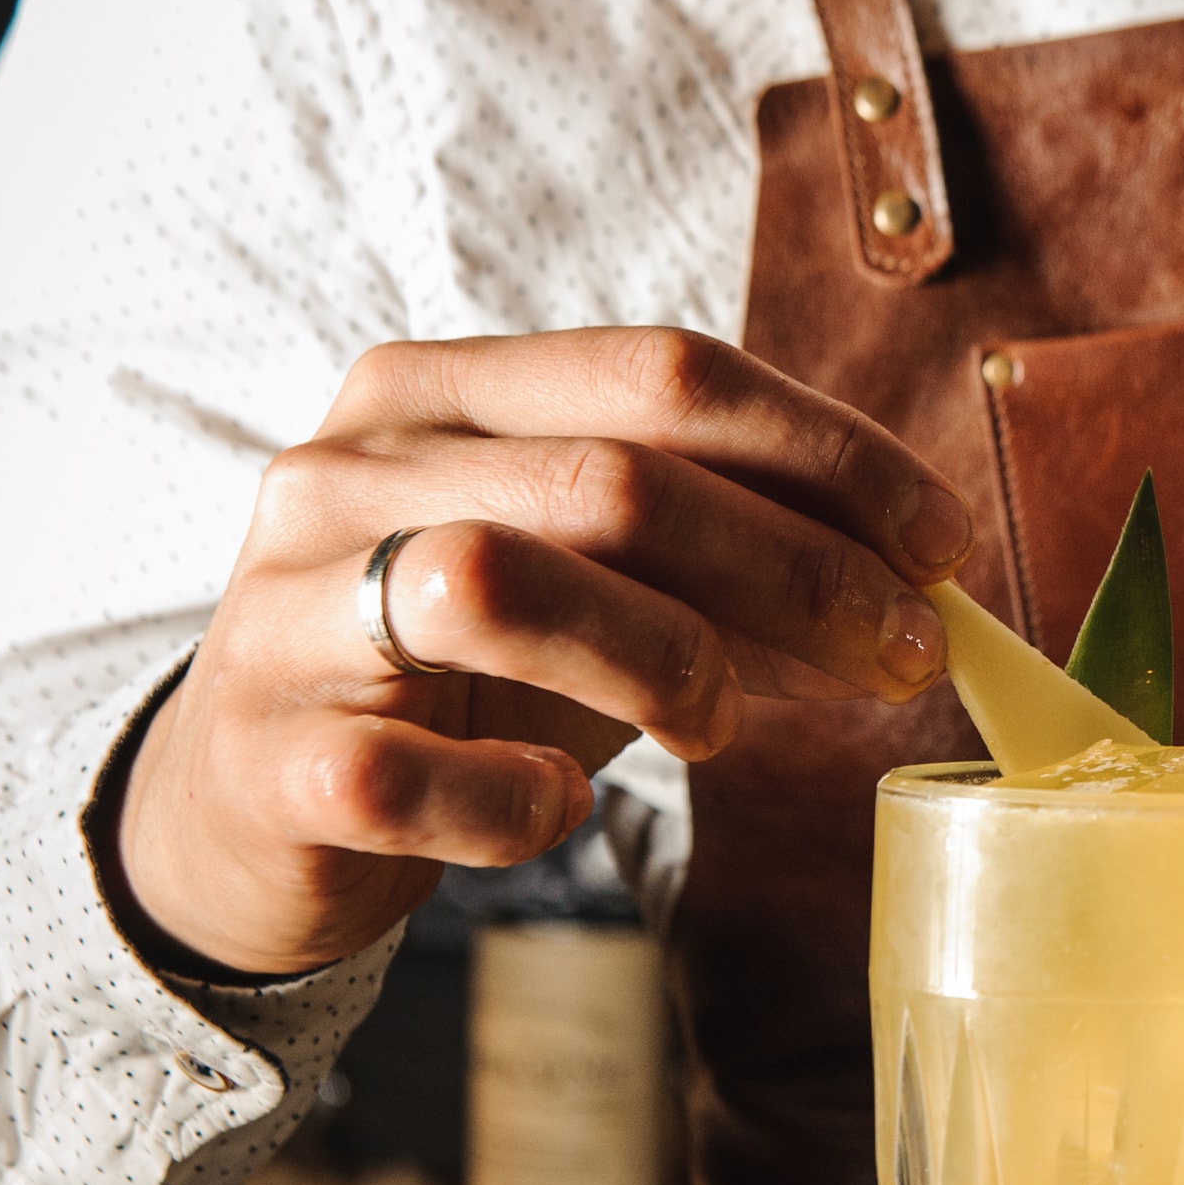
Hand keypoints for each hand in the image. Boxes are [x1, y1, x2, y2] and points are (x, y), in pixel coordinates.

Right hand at [110, 328, 967, 977]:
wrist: (241, 808)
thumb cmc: (452, 682)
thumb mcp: (594, 594)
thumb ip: (723, 571)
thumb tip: (913, 591)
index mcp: (438, 395)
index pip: (664, 372)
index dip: (827, 457)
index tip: (942, 549)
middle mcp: (350, 471)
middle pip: (614, 479)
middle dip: (797, 573)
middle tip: (900, 659)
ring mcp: (289, 610)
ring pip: (498, 586)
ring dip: (664, 666)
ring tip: (722, 731)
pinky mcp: (269, 757)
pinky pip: (415, 774)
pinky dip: (517, 803)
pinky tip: (555, 813)